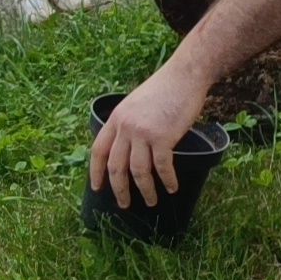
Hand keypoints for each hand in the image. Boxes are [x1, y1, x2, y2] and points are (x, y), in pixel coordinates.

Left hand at [89, 64, 207, 208]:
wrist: (185, 75)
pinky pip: (162, 167)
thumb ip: (129, 123)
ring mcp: (143, 132)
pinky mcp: (163, 137)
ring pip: (138, 171)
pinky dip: (167, 180)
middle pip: (116, 166)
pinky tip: (172, 187)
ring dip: (144, 190)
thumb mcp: (136, 103)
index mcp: (116, 118)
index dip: (95, 172)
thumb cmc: (165, 88)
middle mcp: (126, 126)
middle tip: (123, 204)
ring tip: (151, 201)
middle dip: (118, 189)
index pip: (98, 150)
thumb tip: (130, 147)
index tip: (96, 188)